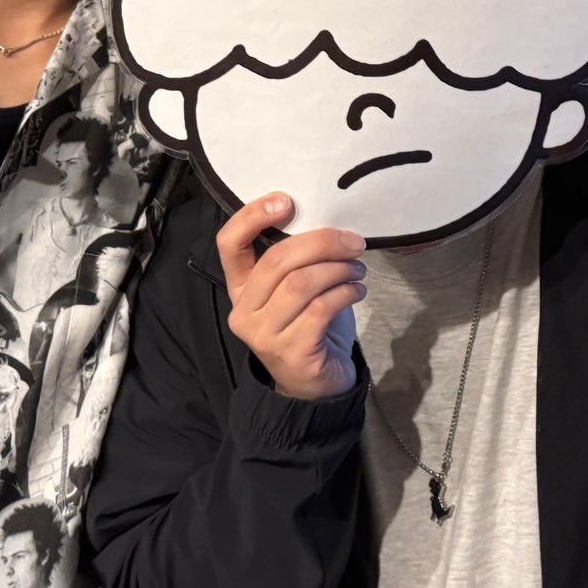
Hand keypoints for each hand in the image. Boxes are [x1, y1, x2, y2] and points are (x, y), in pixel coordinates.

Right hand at [218, 194, 365, 400]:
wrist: (317, 386)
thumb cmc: (310, 327)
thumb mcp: (296, 290)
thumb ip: (298, 260)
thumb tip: (330, 223)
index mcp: (240, 288)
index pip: (229, 244)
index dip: (253, 216)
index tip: (287, 201)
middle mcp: (244, 311)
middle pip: (277, 261)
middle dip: (321, 243)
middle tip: (353, 243)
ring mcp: (264, 335)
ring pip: (301, 284)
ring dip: (337, 269)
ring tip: (358, 268)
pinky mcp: (291, 352)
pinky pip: (320, 310)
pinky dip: (345, 293)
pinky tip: (357, 290)